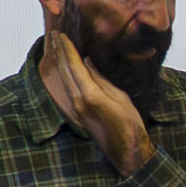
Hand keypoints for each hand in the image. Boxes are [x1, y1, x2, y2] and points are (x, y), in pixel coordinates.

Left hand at [37, 27, 155, 176]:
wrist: (127, 152)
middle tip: (55, 34)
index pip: (74, 66)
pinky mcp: (78, 112)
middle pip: (64, 71)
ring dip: (60, 61)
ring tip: (58, 46)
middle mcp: (79, 101)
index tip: (62, 35)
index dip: (67, 49)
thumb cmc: (130, 124)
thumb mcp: (120, 97)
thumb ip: (101, 79)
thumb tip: (87, 62)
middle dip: (59, 52)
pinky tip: (67, 66)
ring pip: (64, 79)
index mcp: (90, 95)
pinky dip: (66, 73)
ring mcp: (76, 108)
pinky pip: (69, 87)